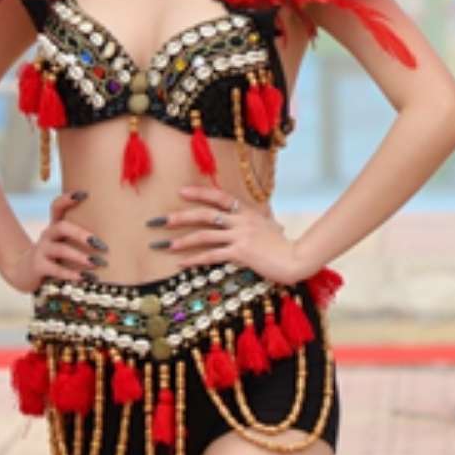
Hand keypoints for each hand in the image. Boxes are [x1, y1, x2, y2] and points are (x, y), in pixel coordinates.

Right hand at [5, 190, 103, 293]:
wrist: (25, 272)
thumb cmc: (54, 256)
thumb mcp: (63, 242)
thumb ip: (80, 237)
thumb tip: (112, 237)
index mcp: (54, 226)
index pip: (57, 206)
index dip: (68, 199)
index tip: (86, 193)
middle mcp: (47, 235)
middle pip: (62, 227)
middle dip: (82, 235)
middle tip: (101, 245)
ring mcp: (41, 250)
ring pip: (60, 249)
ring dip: (80, 256)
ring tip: (97, 263)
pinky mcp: (37, 267)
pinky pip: (55, 269)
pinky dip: (71, 274)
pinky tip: (84, 278)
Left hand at [152, 185, 313, 285]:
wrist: (296, 258)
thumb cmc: (284, 245)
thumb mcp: (270, 226)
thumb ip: (259, 221)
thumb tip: (262, 219)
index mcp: (246, 211)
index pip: (219, 197)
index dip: (199, 193)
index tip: (181, 191)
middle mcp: (241, 220)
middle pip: (205, 214)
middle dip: (179, 217)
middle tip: (158, 220)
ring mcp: (240, 236)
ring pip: (204, 235)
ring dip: (182, 240)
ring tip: (164, 245)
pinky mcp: (240, 253)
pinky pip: (212, 255)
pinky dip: (195, 259)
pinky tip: (182, 262)